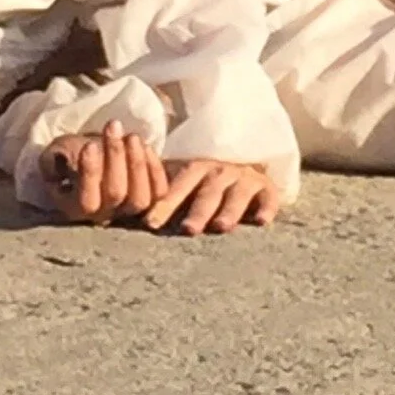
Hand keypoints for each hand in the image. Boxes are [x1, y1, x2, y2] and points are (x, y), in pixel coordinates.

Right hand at [41, 126, 167, 224]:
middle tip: (112, 126)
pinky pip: (159, 192)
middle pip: (116, 194)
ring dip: (137, 163)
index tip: (89, 144)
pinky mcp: (151, 201)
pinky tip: (145, 145)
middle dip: (115, 157)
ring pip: (140, 198)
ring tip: (131, 136)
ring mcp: (129, 212)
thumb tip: (58, 161)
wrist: (95, 156)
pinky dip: (155, 169)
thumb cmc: (72, 155)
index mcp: (76, 209)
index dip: (90, 173)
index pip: (87, 201)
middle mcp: (105, 216)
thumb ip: (52, 160)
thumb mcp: (55, 154)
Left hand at [140, 159, 283, 236]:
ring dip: (229, 209)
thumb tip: (126, 213)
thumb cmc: (209, 182)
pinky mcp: (267, 188)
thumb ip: (165, 195)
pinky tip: (261, 222)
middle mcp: (221, 171)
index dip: (166, 203)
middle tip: (188, 230)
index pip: (179, 186)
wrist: (250, 164)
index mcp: (197, 169)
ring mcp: (245, 179)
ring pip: (237, 194)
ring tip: (221, 227)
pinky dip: (266, 208)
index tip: (151, 223)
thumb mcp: (190, 183)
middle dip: (198, 210)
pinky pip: (268, 197)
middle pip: (208, 191)